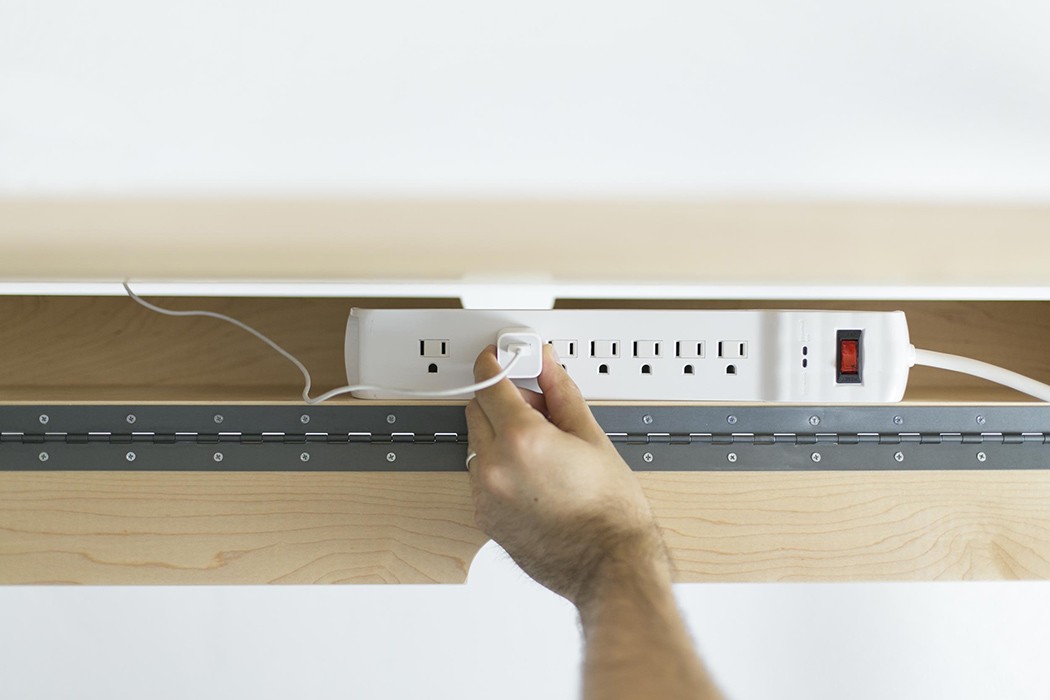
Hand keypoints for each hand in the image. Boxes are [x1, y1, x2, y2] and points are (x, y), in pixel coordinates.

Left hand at [465, 344, 665, 607]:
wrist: (611, 566)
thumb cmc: (611, 513)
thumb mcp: (591, 437)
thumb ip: (560, 393)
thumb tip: (546, 364)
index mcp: (522, 440)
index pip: (489, 383)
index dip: (495, 363)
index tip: (500, 356)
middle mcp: (495, 467)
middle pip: (478, 410)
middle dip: (502, 401)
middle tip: (539, 407)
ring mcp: (485, 495)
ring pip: (477, 443)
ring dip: (499, 434)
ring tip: (544, 450)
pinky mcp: (484, 517)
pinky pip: (481, 475)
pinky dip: (499, 465)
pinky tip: (534, 475)